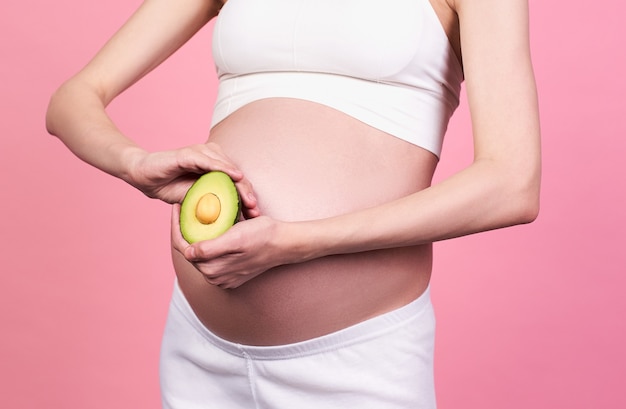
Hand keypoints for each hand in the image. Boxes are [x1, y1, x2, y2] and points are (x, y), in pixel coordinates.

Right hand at [128, 143, 259, 216]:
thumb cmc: (169, 187)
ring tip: (248, 198)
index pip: (235, 182)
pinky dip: (223, 168)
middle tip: (255, 209)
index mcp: (214, 169)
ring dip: (239, 182)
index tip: (255, 213)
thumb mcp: (194, 199)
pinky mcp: (189, 154)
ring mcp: (201, 154)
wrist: (144, 177)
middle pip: (235, 174)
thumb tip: (230, 219)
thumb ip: (211, 202)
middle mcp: (211, 158)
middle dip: (247, 192)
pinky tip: (235, 176)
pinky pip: (210, 161)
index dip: (246, 197)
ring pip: (227, 167)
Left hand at [171, 204, 292, 288]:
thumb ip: (210, 249)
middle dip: (186, 230)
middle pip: (190, 251)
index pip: (184, 247)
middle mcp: (215, 277)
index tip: (177, 206)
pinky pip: (212, 257)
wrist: (284, 243)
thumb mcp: (235, 238)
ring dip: (197, 236)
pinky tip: (211, 229)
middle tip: (185, 208)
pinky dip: (209, 242)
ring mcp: (223, 277)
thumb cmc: (263, 236)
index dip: (177, 226)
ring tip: (196, 216)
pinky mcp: (231, 273)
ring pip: (201, 254)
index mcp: (213, 269)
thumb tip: (189, 252)